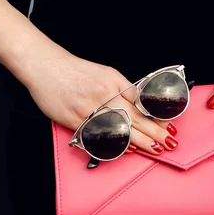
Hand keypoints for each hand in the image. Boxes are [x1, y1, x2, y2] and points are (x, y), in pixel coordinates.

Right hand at [20, 47, 177, 154]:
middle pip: (134, 117)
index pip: (140, 102)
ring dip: (139, 140)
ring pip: (118, 127)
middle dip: (154, 132)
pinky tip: (125, 149)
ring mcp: (89, 107)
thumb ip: (121, 90)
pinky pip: (97, 134)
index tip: (169, 127)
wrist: (45, 65)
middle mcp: (103, 94)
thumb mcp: (104, 74)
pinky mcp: (74, 118)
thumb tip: (139, 107)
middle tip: (169, 142)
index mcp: (113, 81)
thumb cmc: (74, 71)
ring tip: (154, 148)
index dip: (156, 117)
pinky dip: (113, 143)